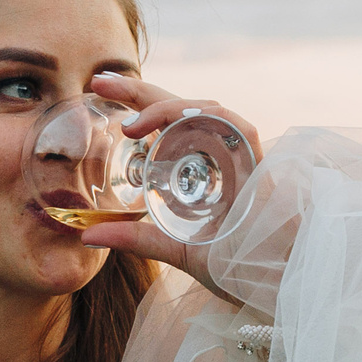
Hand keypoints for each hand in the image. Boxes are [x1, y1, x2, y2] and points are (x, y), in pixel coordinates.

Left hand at [74, 72, 260, 301]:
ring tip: (133, 127)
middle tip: (99, 81)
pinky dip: (211, 118)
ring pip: (207, 110)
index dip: (134, 100)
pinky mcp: (259, 162)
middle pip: (182, 107)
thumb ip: (135, 239)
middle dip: (140, 91)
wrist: (275, 280)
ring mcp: (240, 155)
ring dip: (168, 109)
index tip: (96, 86)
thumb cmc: (234, 265)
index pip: (166, 123)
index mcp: (198, 166)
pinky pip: (238, 127)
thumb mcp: (176, 249)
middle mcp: (218, 154)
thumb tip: (86, 236)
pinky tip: (179, 122)